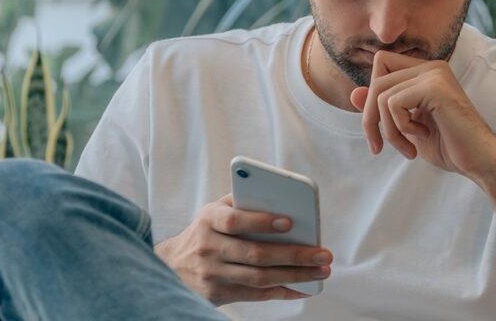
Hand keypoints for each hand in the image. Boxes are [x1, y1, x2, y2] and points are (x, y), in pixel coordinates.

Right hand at [153, 193, 332, 305]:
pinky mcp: (217, 295)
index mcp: (209, 220)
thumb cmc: (207, 230)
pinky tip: (304, 287)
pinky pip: (256, 295)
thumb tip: (284, 200)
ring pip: (259, 278)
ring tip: (321, 271)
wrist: (171, 265)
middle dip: (294, 255)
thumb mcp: (215, 210)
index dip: (260, 222)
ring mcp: (212, 274)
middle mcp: (208, 248)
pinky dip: (282, 292)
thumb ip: (243, 201)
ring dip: (295, 276)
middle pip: (255, 254)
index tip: (289, 222)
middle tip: (323, 254)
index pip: (234, 221)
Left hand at [349, 50, 495, 181]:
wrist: (481, 160)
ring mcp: (434, 74)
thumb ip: (383, 109)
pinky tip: (422, 137)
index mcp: (427, 72)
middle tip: (380, 146)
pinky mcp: (435, 87)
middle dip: (371, 118)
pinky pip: (393, 103)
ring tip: (408, 147)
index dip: (373, 97)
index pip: (381, 67)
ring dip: (388, 129)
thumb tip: (353, 93)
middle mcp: (431, 66)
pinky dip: (400, 127)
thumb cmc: (450, 146)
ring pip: (381, 93)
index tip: (380, 130)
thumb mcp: (407, 127)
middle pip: (377, 79)